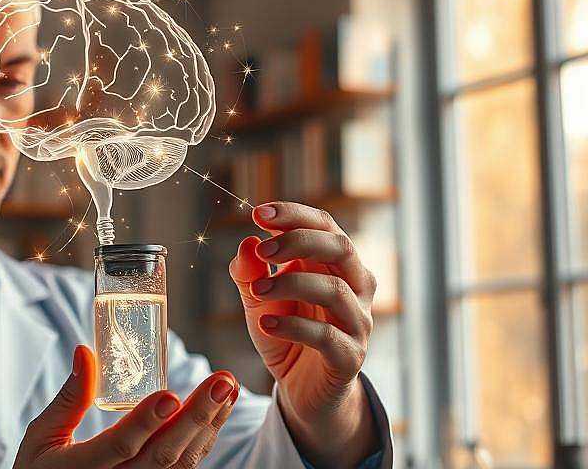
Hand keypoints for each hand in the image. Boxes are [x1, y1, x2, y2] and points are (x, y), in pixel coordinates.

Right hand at [14, 345, 238, 467]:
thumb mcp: (42, 435)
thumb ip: (69, 396)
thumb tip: (85, 351)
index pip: (120, 446)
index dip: (145, 422)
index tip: (170, 394)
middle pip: (163, 456)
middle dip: (197, 418)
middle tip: (222, 384)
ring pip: (181, 464)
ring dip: (208, 425)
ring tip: (227, 390)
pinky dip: (203, 440)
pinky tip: (216, 413)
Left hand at [228, 202, 377, 467]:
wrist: (303, 388)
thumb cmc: (285, 334)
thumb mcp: (259, 300)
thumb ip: (250, 273)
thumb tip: (246, 244)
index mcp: (333, 264)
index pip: (324, 225)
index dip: (294, 215)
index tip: (258, 213)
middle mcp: (354, 287)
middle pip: (341, 249)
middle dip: (300, 241)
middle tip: (263, 250)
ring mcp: (357, 322)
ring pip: (336, 291)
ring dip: (292, 284)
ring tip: (257, 292)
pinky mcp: (350, 357)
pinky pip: (327, 337)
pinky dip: (294, 326)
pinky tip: (265, 324)